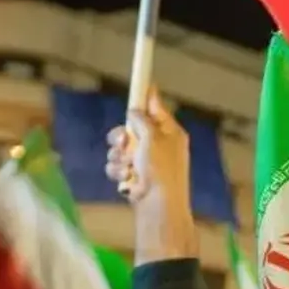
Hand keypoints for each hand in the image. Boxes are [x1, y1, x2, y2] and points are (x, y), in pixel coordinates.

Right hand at [105, 88, 196, 264]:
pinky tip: (125, 179)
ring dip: (118, 156)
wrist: (158, 206)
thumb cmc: (160, 169)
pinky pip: (118, 164)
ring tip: (126, 166)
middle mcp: (159, 145)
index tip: (139, 83)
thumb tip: (136, 110)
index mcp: (170, 132)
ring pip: (120, 147)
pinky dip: (118, 171)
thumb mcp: (152, 138)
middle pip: (132, 127)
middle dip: (122, 136)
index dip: (145, 96)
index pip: (156, 108)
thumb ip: (142, 120)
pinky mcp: (135, 175)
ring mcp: (146, 161)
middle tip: (123, 143)